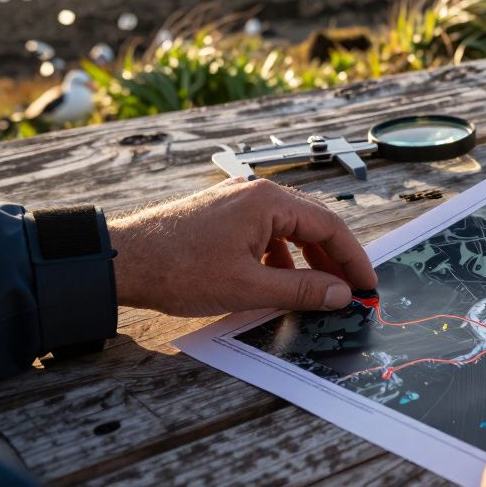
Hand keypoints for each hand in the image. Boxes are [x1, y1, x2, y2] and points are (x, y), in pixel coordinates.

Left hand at [109, 178, 377, 315]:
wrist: (119, 260)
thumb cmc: (177, 270)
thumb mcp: (247, 287)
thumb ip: (301, 289)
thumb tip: (340, 293)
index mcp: (269, 202)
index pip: (330, 227)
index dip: (353, 259)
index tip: (366, 286)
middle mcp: (257, 192)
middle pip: (313, 224)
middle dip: (334, 260)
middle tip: (348, 292)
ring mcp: (238, 201)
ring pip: (289, 229)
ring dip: (307, 260)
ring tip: (316, 291)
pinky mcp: (222, 214)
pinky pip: (266, 232)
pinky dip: (280, 256)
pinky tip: (276, 280)